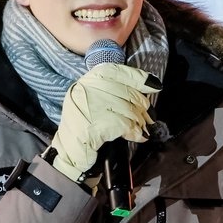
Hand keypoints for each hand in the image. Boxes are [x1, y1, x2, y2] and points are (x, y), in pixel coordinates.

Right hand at [48, 63, 157, 183]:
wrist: (69, 150)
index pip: (119, 72)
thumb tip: (149, 87)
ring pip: (130, 110)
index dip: (140, 79)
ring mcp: (92, 105)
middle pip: (128, 93)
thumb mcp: (95, 100)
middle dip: (142, 107)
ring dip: (140, 122)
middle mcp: (89, 88)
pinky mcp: (97, 124)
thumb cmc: (85, 124)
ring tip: (141, 128)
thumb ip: (116, 90)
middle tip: (149, 118)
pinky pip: (126, 125)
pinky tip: (138, 136)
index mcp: (89, 79)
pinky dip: (135, 132)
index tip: (154, 86)